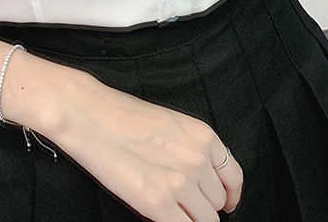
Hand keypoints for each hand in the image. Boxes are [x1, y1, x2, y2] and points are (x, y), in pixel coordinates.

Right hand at [53, 72, 243, 220]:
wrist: (93, 117)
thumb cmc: (125, 117)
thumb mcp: (173, 124)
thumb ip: (194, 150)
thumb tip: (204, 180)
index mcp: (204, 137)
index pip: (234, 178)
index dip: (230, 196)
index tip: (226, 204)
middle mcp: (198, 160)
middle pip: (218, 203)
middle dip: (204, 206)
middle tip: (184, 203)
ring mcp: (179, 184)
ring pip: (205, 221)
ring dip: (191, 219)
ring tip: (171, 209)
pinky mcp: (157, 203)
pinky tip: (163, 216)